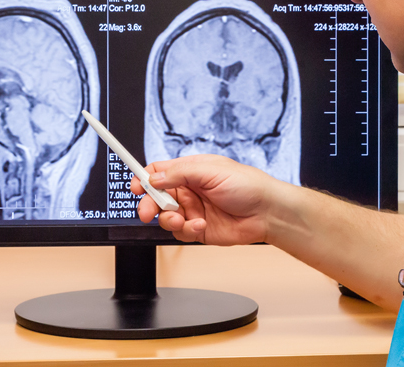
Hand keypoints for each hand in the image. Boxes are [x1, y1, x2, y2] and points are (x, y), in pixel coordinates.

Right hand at [132, 154, 282, 244]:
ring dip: (169, 219)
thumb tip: (154, 177)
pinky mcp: (198, 230)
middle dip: (149, 204)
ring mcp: (193, 210)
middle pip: (156, 197)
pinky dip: (186, 230)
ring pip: (165, 217)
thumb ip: (179, 173)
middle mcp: (189, 190)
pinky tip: (200, 225)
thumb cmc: (248, 185)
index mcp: (190, 171)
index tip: (136, 186)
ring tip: (182, 219)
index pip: (158, 172)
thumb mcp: (211, 171)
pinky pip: (180, 232)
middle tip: (147, 211)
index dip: (144, 178)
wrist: (267, 212)